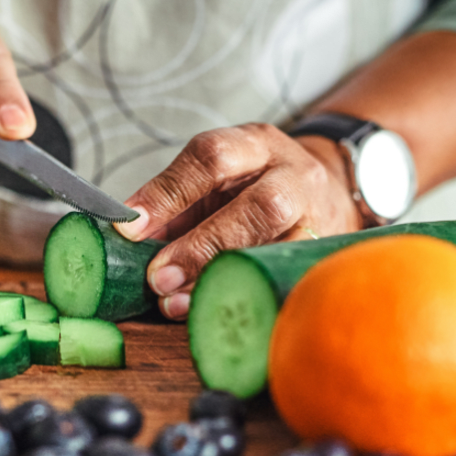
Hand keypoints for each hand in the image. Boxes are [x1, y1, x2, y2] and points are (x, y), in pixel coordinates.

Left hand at [114, 124, 361, 318]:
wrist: (327, 192)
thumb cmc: (254, 187)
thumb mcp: (216, 181)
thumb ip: (174, 206)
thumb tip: (128, 239)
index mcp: (255, 145)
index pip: (211, 158)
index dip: (168, 193)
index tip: (131, 228)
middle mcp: (293, 175)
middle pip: (258, 206)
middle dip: (201, 245)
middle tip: (158, 277)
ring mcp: (317, 217)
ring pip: (277, 247)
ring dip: (220, 278)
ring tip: (177, 303)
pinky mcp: (323, 255)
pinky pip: (283, 280)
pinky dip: (244, 297)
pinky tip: (214, 311)